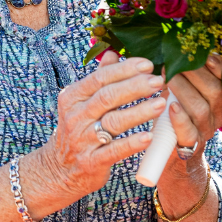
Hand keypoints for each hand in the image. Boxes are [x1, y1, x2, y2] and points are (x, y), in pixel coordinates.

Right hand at [24, 54, 162, 215]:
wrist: (60, 169)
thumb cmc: (77, 130)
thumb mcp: (79, 103)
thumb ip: (97, 79)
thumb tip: (112, 52)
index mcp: (72, 97)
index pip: (98, 78)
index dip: (124, 70)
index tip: (147, 64)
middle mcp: (75, 116)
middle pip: (107, 97)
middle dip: (134, 87)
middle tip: (158, 81)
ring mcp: (82, 140)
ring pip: (112, 122)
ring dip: (138, 112)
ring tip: (161, 104)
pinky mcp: (91, 162)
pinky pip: (113, 151)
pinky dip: (132, 143)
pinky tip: (149, 137)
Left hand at [163, 54, 221, 168]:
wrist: (171, 155)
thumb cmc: (171, 115)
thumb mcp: (178, 91)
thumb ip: (180, 72)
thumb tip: (171, 46)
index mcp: (218, 97)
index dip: (214, 63)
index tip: (198, 50)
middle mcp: (216, 112)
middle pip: (214, 89)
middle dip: (193, 72)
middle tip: (173, 59)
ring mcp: (205, 130)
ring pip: (201, 109)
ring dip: (183, 90)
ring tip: (166, 77)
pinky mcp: (190, 146)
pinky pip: (189, 132)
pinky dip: (180, 118)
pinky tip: (171, 106)